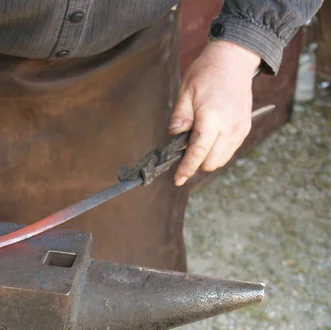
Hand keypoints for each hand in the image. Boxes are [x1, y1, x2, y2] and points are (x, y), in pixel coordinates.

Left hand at [169, 41, 260, 185]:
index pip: (198, 152)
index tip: (177, 179)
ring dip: (207, 158)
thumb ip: (179, 117)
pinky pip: (229, 150)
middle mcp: (229, 127)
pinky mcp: (244, 128)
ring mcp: (240, 129)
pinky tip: (209, 137)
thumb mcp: (186, 91)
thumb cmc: (208, 73)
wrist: (235, 60)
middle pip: (211, 162)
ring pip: (221, 159)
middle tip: (183, 151)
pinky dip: (217, 151)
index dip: (186, 168)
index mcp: (212, 118)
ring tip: (196, 141)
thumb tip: (174, 136)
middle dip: (195, 163)